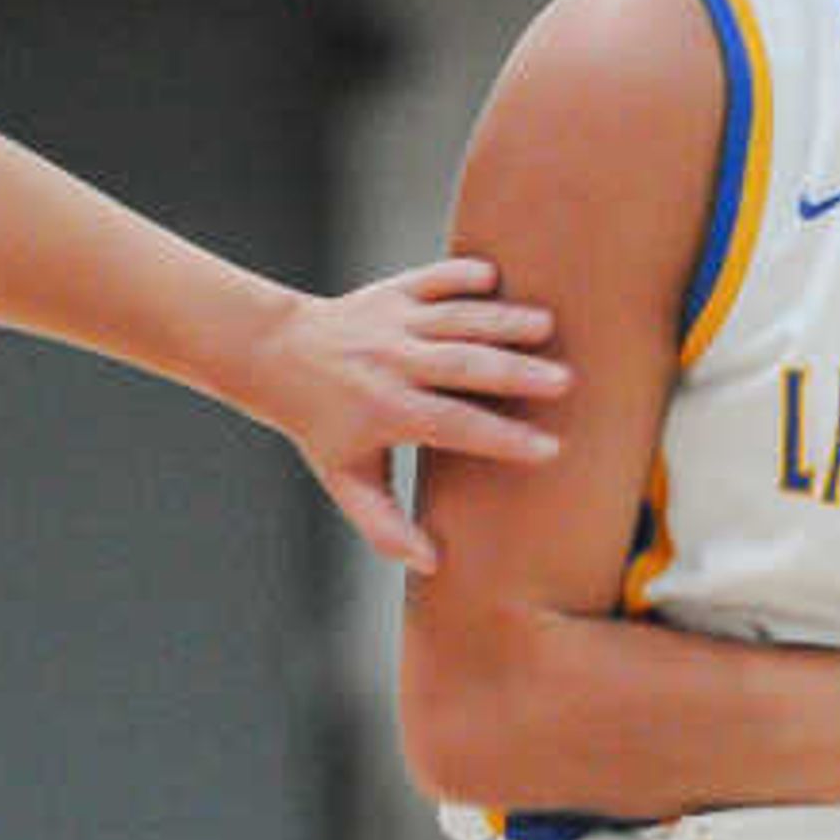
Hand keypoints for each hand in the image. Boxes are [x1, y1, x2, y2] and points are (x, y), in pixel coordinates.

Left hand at [255, 257, 567, 571]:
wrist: (274, 355)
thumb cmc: (320, 425)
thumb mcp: (344, 480)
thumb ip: (384, 526)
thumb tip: (430, 565)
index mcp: (386, 411)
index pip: (455, 426)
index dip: (503, 439)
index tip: (548, 450)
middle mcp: (393, 362)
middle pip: (464, 366)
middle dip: (516, 373)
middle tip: (564, 381)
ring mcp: (394, 322)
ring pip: (458, 318)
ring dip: (504, 320)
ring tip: (547, 328)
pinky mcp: (393, 291)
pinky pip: (434, 279)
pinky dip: (463, 275)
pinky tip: (497, 277)